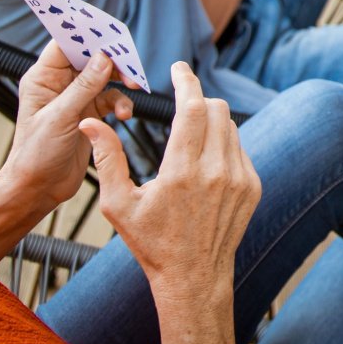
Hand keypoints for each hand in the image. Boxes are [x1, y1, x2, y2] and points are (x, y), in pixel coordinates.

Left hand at [0, 42, 133, 211]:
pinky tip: (124, 115)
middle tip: (132, 64)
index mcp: (44, 78)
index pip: (67, 43)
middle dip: (114, 59)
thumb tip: (105, 57)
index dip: (88, 33)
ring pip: (106, 77)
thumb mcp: (61, 117)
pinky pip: (112, 98)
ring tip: (135, 88)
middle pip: (92, 57)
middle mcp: (60, 84)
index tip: (111, 32)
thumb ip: (85, 86)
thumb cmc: (36, 154)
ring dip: (122, 81)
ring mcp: (76, 98)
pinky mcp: (89, 113)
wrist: (37, 188)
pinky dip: (122, 103)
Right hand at [81, 62, 260, 300]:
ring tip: (190, 133)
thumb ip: (107, 159)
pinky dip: (224, 143)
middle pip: (216, 110)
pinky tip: (205, 159)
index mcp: (181, 171)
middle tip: (181, 102)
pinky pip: (240, 149)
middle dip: (197, 99)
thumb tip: (89, 122)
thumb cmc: (151, 243)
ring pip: (231, 127)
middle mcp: (216, 171)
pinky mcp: (253, 186)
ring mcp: (239, 178)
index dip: (186, 81)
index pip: (192, 108)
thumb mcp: (118, 205)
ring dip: (212, 120)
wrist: (193, 276)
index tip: (179, 67)